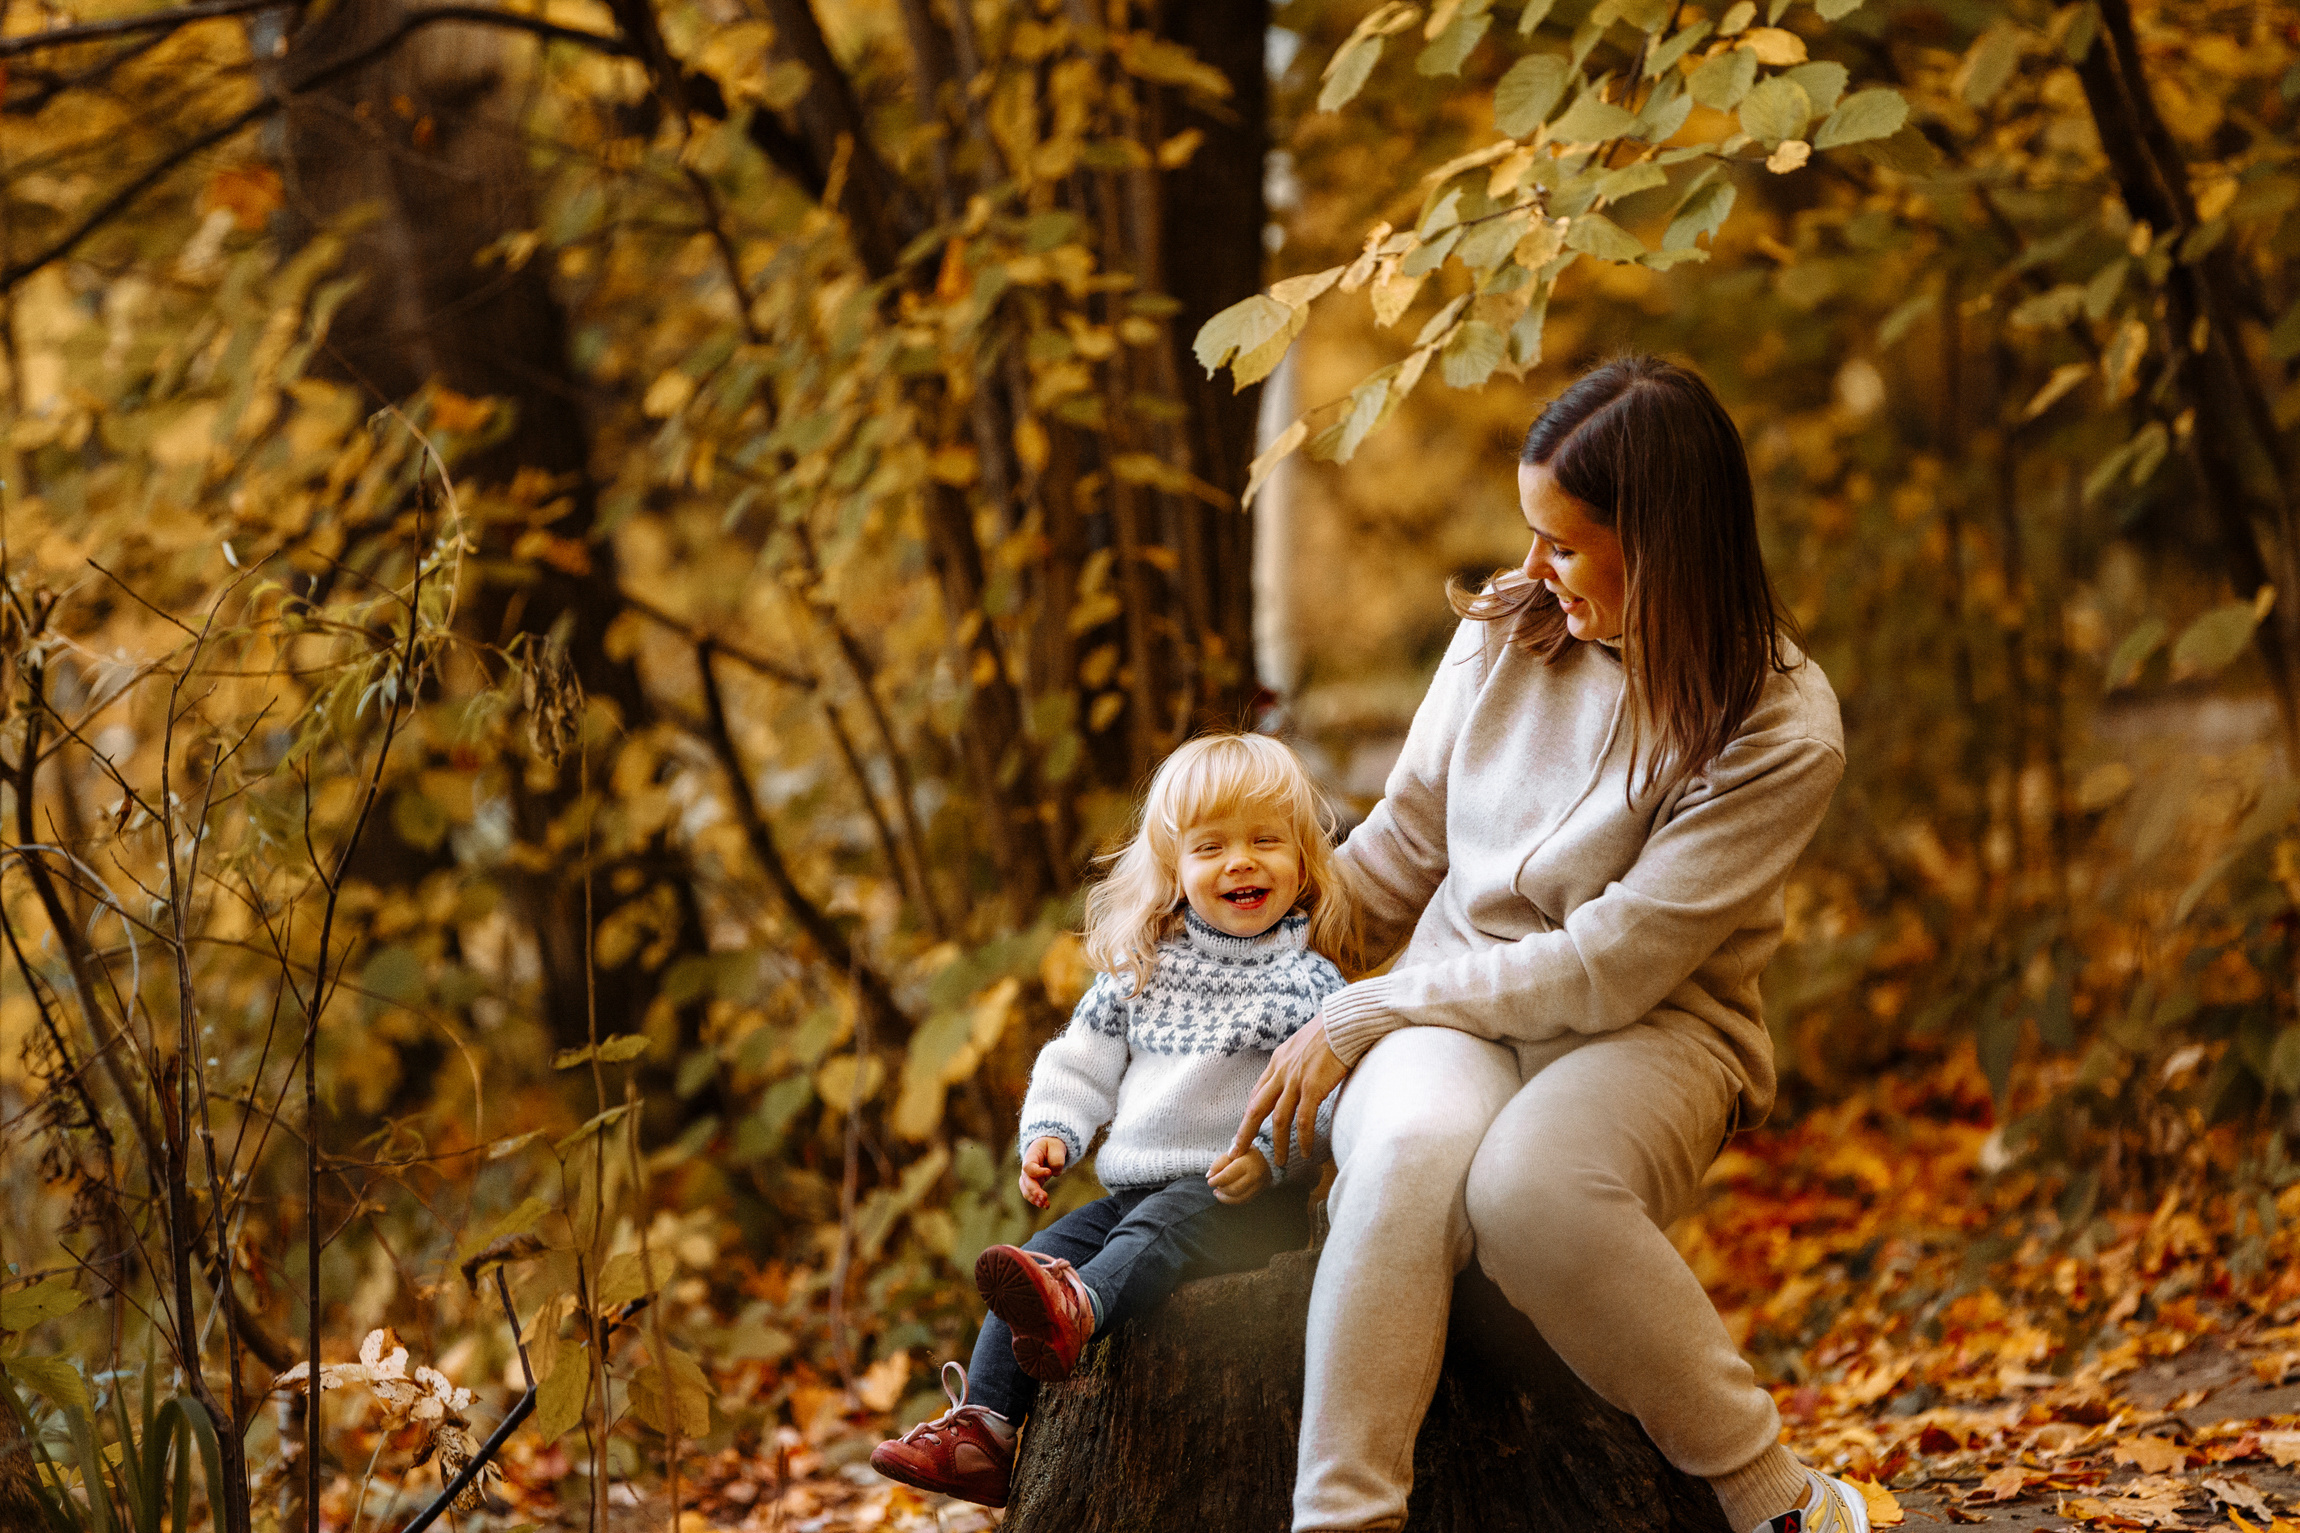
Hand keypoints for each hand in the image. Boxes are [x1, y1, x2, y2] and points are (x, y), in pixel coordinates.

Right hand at [1018, 1136, 1067, 1208]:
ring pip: (1026, 1190)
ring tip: (1045, 1205)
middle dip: (1034, 1190)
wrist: (1049, 1147)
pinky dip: (1037, 1200)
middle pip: (1026, 1181)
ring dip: (1035, 1198)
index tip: (1049, 1172)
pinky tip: (1046, 1206)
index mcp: (1030, 1155)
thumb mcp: (1057, 1147)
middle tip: (1045, 1197)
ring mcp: (1028, 1176)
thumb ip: (1056, 1159)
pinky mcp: (1033, 1183)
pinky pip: (1032, 1194)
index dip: (1037, 1172)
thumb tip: (1053, 1173)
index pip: (1028, 1166)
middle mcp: (1026, 1168)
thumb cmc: (1052, 1146)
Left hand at [1206, 1146, 1270, 1203]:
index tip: (1209, 1180)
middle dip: (1221, 1188)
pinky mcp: (1258, 1193)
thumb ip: (1221, 1162)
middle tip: (1213, 1184)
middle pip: (1233, 1189)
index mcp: (1248, 1163)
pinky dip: (1231, 1200)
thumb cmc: (1247, 1153)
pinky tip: (1224, 1195)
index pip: (1228, 1175)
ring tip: (1217, 1191)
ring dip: (1224, 1197)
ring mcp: (1258, 1186)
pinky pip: (1243, 1200)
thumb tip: (1209, 1175)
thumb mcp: (1234, 1151)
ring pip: (1238, 1198)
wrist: (1267, 1158)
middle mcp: (1255, 1176)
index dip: (1216, 1180)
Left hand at [1232, 1015, 1348, 1172]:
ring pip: (1278, 1119)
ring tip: (1279, 1161)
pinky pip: (1303, 1120)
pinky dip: (1303, 1138)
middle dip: (1245, 1132)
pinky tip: (1306, 1151)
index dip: (1250, 1113)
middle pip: (1256, 1108)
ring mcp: (1295, 1080)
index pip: (1258, 1092)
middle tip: (1237, 1152)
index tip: (1245, 1128)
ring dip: (1278, 1143)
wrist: (1344, 1022)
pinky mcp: (1312, 1087)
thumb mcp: (1303, 1043)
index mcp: (1278, 1061)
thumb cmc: (1330, 1031)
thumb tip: (1300, 1070)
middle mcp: (1281, 1071)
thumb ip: (1296, 1060)